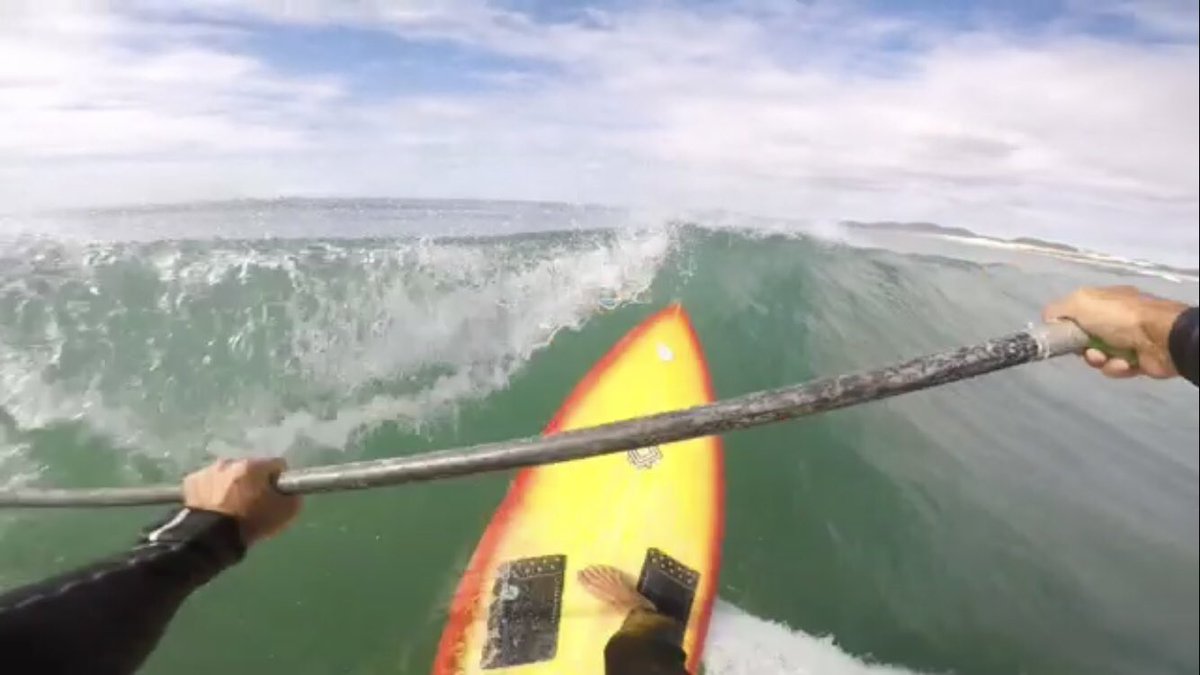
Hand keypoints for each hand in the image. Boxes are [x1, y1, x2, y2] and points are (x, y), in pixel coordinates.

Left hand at [182, 458, 301, 545]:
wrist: (211, 539)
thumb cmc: (251, 523)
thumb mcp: (286, 513)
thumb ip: (293, 496)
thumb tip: (290, 491)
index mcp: (254, 465)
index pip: (277, 465)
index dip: (279, 481)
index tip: (277, 496)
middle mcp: (230, 461)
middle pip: (250, 468)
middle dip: (254, 481)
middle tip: (253, 503)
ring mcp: (208, 470)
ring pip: (228, 474)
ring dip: (232, 485)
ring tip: (231, 507)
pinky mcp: (191, 482)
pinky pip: (209, 482)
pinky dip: (212, 491)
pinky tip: (214, 506)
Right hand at [1042, 285, 1186, 378]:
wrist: (1160, 338)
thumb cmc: (1118, 318)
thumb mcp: (1080, 302)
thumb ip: (1058, 309)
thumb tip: (1047, 318)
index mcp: (1103, 300)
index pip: (1076, 314)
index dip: (1067, 326)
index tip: (1063, 336)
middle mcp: (1115, 318)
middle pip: (1085, 339)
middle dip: (1082, 349)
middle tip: (1087, 351)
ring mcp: (1128, 339)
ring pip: (1099, 356)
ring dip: (1099, 360)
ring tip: (1108, 359)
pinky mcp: (1137, 359)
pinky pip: (1116, 367)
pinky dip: (1117, 367)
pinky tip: (1124, 363)